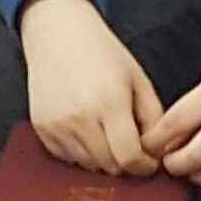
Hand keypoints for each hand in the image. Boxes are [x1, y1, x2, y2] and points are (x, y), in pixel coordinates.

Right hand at [18, 0, 163, 175]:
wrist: (58, 33)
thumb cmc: (101, 52)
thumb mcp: (138, 79)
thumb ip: (154, 118)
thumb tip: (158, 153)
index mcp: (110, 103)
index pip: (129, 158)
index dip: (144, 166)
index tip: (148, 161)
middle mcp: (81, 117)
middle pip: (110, 166)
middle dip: (125, 162)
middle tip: (129, 145)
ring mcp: (58, 125)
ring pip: (88, 166)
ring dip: (102, 158)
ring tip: (106, 132)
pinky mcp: (42, 128)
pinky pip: (67, 158)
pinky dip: (80, 153)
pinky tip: (85, 128)